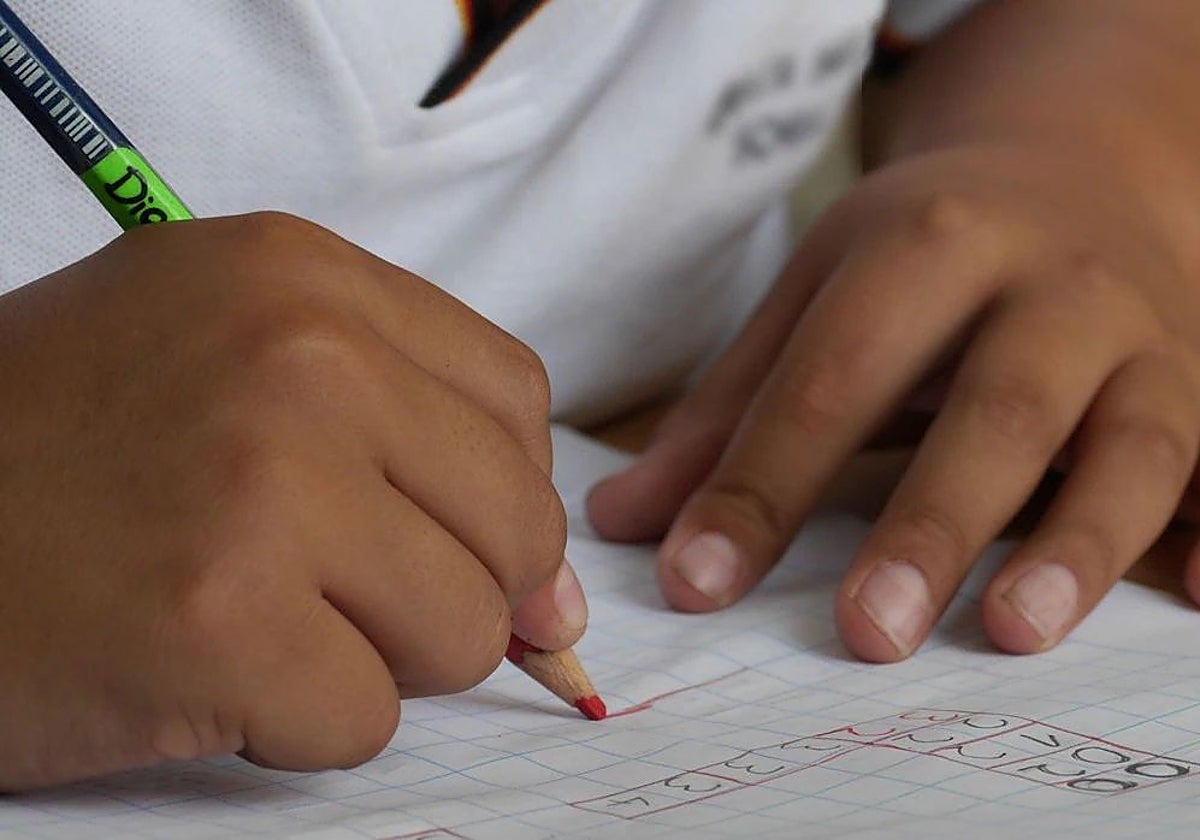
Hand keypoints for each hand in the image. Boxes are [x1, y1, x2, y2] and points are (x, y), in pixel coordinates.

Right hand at [0, 213, 583, 788]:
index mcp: (303, 278)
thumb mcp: (234, 370)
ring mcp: (265, 485)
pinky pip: (367, 718)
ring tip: (265, 622)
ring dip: (378, 658)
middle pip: (515, 520)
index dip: (503, 491)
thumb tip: (559, 598)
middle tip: (343, 595)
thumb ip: (412, 449)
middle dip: (456, 589)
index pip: (516, 399)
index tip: (464, 544)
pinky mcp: (221, 622)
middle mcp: (300, 357)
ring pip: (464, 629)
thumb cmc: (66, 452)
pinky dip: (301, 723)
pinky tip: (210, 672)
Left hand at [588, 145, 1199, 660]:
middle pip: (992, 408)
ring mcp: (1141, 337)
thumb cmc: (922, 255)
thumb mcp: (816, 299)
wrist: (1073, 173)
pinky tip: (1197, 596)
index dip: (759, 485)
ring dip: (1078, 543)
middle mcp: (1046, 284)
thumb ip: (726, 413)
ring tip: (1012, 632)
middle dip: (928, 524)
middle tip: (864, 637)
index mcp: (925, 245)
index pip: (831, 378)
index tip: (695, 583)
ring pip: (1127, 443)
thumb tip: (621, 521)